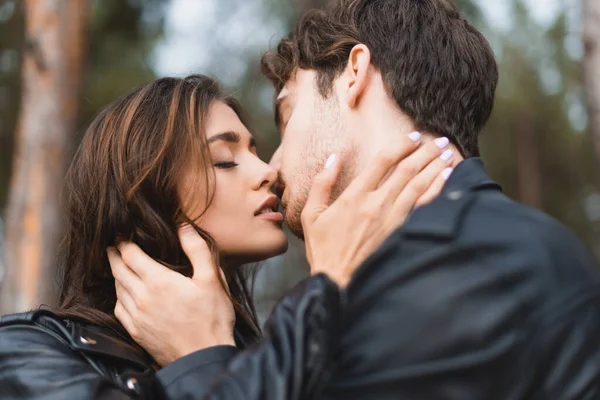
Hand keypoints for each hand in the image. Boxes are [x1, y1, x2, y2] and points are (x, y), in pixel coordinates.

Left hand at [108, 225, 234, 366]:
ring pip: (117, 289)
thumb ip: (197, 249)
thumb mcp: (212, 279)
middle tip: (112, 245)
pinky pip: (119, 309)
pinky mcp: (136, 332)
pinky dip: (119, 297)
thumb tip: (183, 225)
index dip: (123, 242)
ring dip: (116, 274)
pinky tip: (124, 295)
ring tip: (118, 266)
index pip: (131, 255)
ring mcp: (137, 317)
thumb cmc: (212, 319)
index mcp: (159, 281)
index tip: (121, 234)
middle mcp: (142, 297)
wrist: (203, 357)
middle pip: (119, 270)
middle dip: (114, 255)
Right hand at [302, 133, 453, 286]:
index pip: (382, 161)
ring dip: (435, 167)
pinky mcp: (401, 233)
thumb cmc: (323, 249)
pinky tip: (447, 180)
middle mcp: (376, 204)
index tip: (414, 136)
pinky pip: (424, 207)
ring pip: (419, 186)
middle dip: (426, 152)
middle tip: (440, 140)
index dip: (400, 145)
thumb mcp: (311, 215)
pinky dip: (437, 191)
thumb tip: (334, 158)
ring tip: (448, 154)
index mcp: (354, 196)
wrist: (339, 281)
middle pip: (407, 170)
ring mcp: (391, 219)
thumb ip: (322, 183)